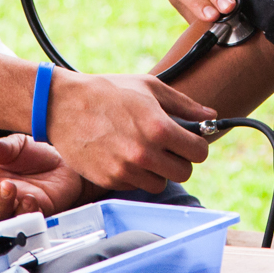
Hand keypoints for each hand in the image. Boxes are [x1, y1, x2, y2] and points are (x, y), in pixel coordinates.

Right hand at [0, 134, 87, 218]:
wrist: (67, 162)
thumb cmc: (37, 154)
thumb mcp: (18, 144)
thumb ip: (2, 148)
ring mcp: (14, 204)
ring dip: (1, 200)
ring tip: (8, 186)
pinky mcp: (33, 212)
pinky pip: (25, 217)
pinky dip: (25, 210)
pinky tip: (28, 200)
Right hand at [44, 69, 214, 193]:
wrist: (63, 105)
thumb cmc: (108, 92)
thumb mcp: (149, 87)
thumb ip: (184, 104)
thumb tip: (211, 115)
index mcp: (159, 129)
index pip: (199, 153)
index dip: (196, 146)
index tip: (189, 141)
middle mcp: (145, 154)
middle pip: (184, 173)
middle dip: (180, 160)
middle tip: (167, 147)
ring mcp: (126, 170)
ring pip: (160, 183)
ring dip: (158, 170)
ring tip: (144, 150)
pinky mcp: (110, 180)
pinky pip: (136, 185)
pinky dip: (135, 174)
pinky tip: (124, 154)